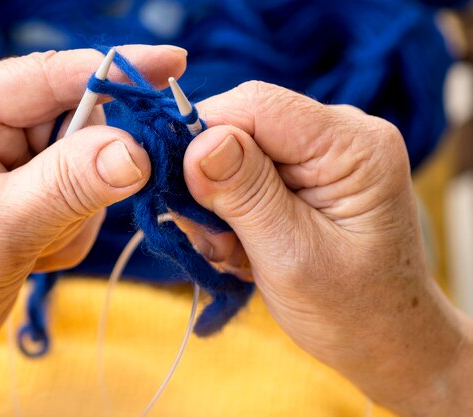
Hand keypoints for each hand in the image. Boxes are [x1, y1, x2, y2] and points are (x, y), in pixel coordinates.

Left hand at [0, 45, 185, 415]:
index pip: (46, 75)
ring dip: (76, 211)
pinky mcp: (24, 192)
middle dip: (87, 171)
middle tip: (69, 213)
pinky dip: (71, 229)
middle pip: (74, 119)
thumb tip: (135, 151)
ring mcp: (6, 161)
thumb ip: (70, 185)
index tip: (171, 64)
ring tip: (36, 245)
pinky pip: (82, 195)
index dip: (114, 70)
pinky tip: (35, 254)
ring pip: (86, 162)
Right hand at [177, 81, 472, 415]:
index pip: (258, 104)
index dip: (204, 133)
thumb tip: (198, 141)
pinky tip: (247, 250)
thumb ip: (246, 194)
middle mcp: (342, 134)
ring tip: (237, 256)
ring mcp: (325, 152)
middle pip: (244, 126)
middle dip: (212, 182)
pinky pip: (248, 172)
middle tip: (215, 242)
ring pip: (238, 152)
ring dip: (220, 206)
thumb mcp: (291, 256)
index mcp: (354, 146)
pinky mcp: (308, 172)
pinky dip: (233, 213)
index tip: (180, 188)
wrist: (385, 339)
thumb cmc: (352, 311)